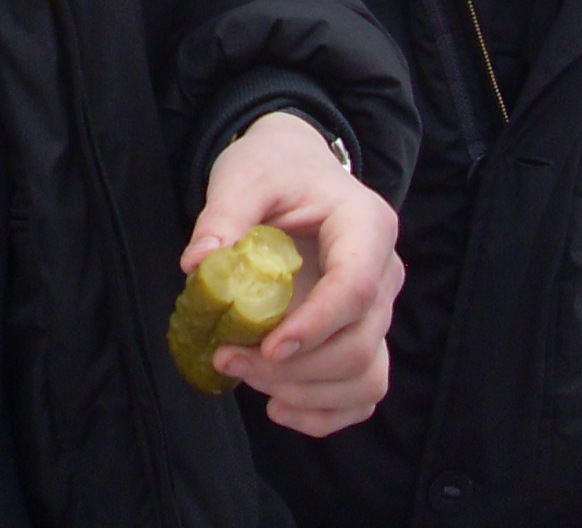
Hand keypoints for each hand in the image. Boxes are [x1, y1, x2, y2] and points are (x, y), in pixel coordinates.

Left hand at [182, 110, 403, 435]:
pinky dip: (324, 412)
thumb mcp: (244, 176)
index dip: (316, 325)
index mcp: (366, 225)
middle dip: (295, 368)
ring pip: (365, 376)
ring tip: (248, 377)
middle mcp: (384, 272)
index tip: (268, 347)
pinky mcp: (364, 338)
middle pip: (360, 343)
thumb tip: (197, 264)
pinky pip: (362, 392)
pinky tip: (277, 407)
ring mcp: (379, 310)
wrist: (295, 170)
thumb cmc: (275, 170)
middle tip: (230, 358)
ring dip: (306, 393)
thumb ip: (223, 216)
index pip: (356, 287)